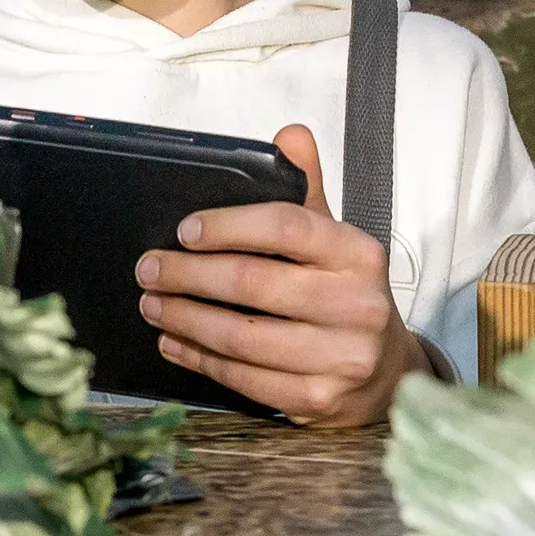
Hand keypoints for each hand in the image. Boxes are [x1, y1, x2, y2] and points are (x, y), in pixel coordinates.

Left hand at [135, 124, 427, 425]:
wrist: (385, 372)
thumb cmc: (344, 295)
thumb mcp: (334, 240)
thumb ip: (306, 190)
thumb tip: (289, 135)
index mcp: (357, 253)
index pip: (286, 226)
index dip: (228, 226)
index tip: (184, 230)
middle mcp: (356, 305)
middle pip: (252, 283)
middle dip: (188, 275)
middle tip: (150, 268)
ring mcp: (339, 357)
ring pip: (240, 336)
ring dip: (184, 319)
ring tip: (153, 304)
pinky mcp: (318, 399)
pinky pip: (243, 378)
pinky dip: (199, 359)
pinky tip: (175, 343)